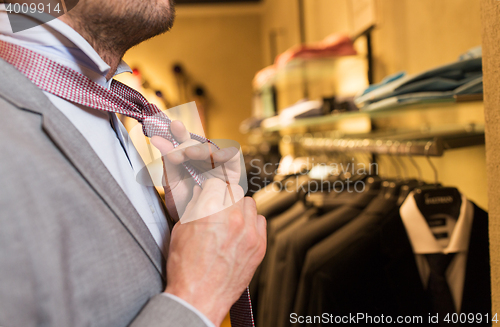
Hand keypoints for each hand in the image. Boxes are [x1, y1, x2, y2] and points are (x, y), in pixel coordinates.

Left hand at [151, 120, 241, 220]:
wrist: (196, 226)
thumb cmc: (185, 204)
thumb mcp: (171, 182)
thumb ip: (168, 161)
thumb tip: (158, 139)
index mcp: (187, 159)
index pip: (182, 140)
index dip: (177, 132)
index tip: (168, 127)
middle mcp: (202, 159)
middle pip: (196, 143)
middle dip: (184, 145)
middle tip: (174, 153)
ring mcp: (217, 164)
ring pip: (212, 148)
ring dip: (201, 149)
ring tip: (188, 153)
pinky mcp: (232, 170)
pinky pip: (232, 155)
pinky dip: (224, 153)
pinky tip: (214, 156)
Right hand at [165, 179, 266, 325]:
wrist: (199, 297)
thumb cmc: (186, 269)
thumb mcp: (180, 231)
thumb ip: (193, 208)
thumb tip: (200, 195)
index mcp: (210, 210)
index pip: (217, 182)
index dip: (211, 188)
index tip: (210, 193)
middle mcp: (232, 217)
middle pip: (235, 190)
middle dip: (225, 195)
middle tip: (218, 206)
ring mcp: (249, 231)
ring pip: (250, 204)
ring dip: (240, 208)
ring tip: (229, 220)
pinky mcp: (259, 245)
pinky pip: (261, 221)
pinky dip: (252, 223)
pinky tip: (240, 232)